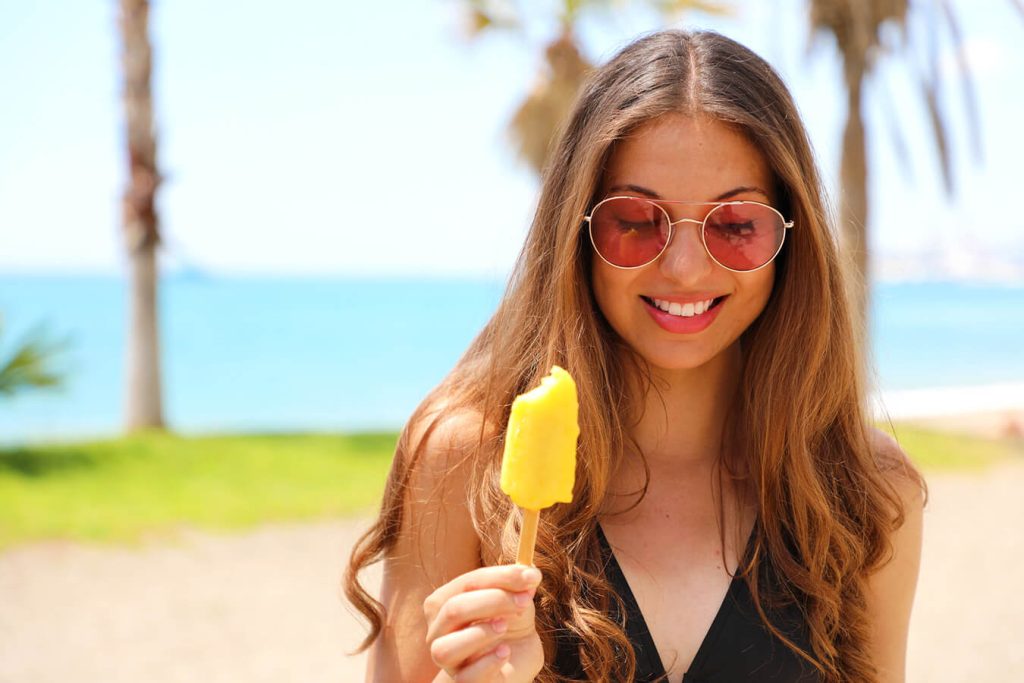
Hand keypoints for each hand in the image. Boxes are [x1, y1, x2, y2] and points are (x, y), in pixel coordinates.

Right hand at [423, 564, 543, 681]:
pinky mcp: (462, 682)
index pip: (467, 583)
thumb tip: (530, 573)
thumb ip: (518, 587)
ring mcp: (448, 660)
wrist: (516, 663)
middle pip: (454, 609)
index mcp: (445, 602)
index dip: (500, 577)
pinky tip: (505, 652)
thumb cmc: (509, 626)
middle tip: (524, 600)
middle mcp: (439, 631)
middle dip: (494, 600)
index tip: (532, 576)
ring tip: (505, 626)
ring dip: (480, 633)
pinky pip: (467, 677)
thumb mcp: (516, 602)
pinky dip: (488, 662)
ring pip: (446, 648)